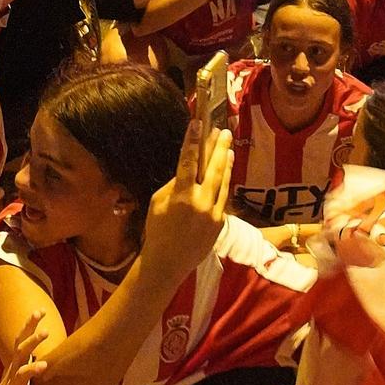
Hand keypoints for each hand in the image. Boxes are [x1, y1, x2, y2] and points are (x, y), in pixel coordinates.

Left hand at [0, 313, 63, 384]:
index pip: (21, 376)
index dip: (30, 370)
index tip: (43, 365)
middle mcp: (12, 372)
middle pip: (18, 354)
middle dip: (31, 343)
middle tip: (45, 333)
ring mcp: (12, 363)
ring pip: (18, 341)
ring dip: (29, 326)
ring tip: (41, 311)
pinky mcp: (15, 358)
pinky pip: (21, 339)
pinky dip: (29, 326)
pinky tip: (39, 313)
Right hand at [139, 119, 231, 288]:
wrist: (167, 262)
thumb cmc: (156, 231)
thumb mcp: (157, 203)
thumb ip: (173, 185)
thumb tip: (188, 172)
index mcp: (181, 196)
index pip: (188, 161)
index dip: (193, 140)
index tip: (197, 123)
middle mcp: (201, 203)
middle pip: (213, 168)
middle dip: (218, 147)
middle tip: (223, 131)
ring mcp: (213, 213)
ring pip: (223, 182)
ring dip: (226, 163)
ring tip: (228, 148)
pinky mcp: (220, 223)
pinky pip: (223, 198)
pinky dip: (224, 184)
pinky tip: (225, 172)